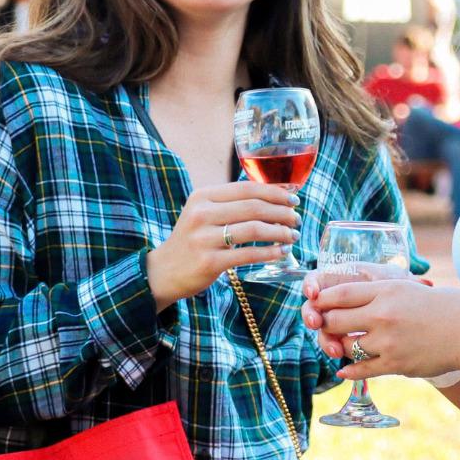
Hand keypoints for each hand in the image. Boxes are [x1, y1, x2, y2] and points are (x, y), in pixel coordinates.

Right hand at [147, 181, 300, 309]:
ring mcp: (204, 238)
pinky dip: (270, 253)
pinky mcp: (209, 262)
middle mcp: (201, 214)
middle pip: (254, 207)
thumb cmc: (193, 240)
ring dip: (280, 232)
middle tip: (296, 219)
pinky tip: (282, 252)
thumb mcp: (204, 213)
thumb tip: (276, 196)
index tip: (294, 199)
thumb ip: (232, 204)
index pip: (247, 188)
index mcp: (202, 196)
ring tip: (293, 236)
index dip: (275, 192)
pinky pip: (248, 254)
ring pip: (254, 230)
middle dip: (282, 212)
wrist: (163, 272)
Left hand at [300, 267, 430, 360]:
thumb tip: (344, 297)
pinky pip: (360, 369)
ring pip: (345, 346)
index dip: (322, 300)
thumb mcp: (407, 287)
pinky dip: (348, 370)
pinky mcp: (394, 364)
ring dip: (340, 347)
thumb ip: (377, 292)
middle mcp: (383, 315)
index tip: (316, 303)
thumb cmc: (440, 306)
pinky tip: (344, 369)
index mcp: (386, 290)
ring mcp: (388, 341)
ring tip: (343, 345)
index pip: (339, 293)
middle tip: (324, 326)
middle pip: (335, 321)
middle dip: (325, 324)